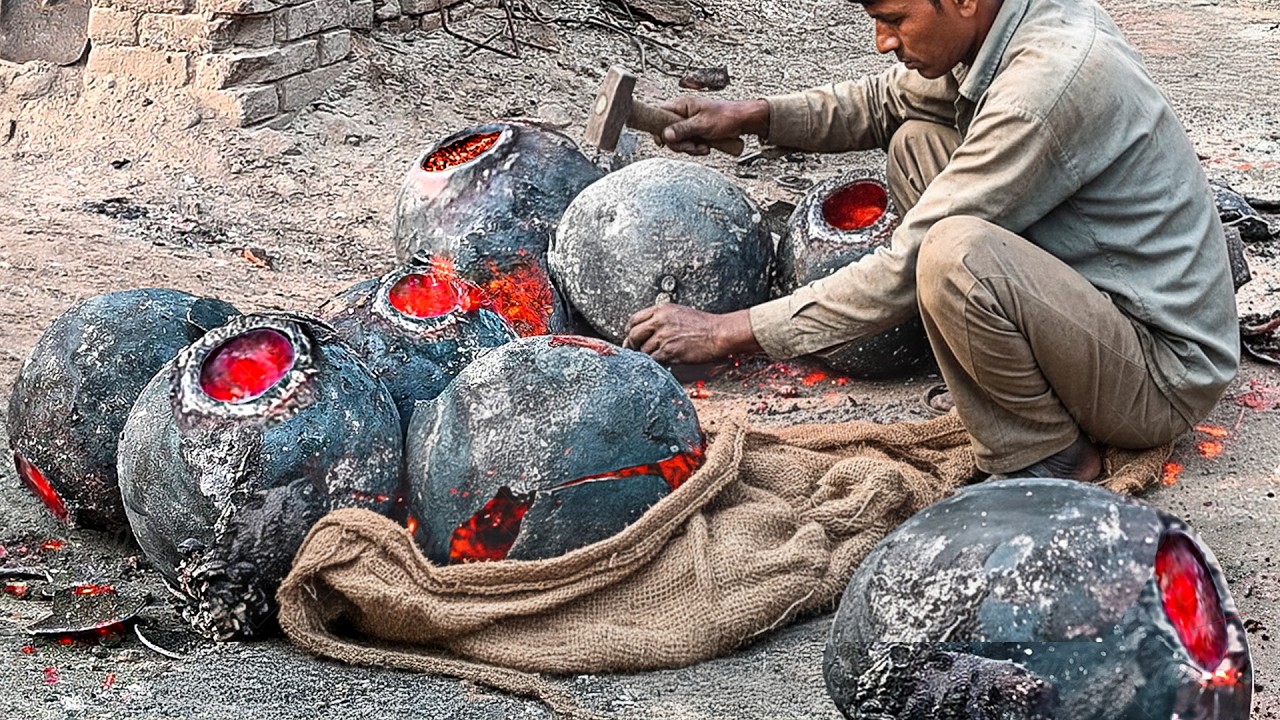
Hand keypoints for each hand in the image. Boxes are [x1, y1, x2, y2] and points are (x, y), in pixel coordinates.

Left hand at [623, 305, 761, 364]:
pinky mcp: (668, 351)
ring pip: (642, 349)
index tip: (630, 337)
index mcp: (661, 310)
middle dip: (632, 344)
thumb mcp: (679, 313)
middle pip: (634, 334)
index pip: (634, 319)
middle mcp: (659, 321)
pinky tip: (659, 362)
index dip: (630, 330)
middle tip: (634, 350)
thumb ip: (662, 320)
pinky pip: (652, 360)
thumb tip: (648, 331)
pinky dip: (653, 363)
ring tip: (652, 357)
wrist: (719, 333)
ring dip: (644, 356)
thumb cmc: (704, 325)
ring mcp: (663, 337)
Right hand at [657, 98, 769, 155]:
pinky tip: (706, 147)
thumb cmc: (727, 116)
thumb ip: (683, 129)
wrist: (743, 122)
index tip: (662, 141)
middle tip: (692, 145)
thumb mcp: (702, 124)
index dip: (659, 129)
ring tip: (703, 146)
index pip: (660, 114)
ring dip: (691, 148)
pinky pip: (689, 144)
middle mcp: (684, 114)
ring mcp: (689, 124)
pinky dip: (696, 149)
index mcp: (683, 105)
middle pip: (669, 133)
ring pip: (679, 141)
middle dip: (680, 143)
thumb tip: (665, 135)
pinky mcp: (695, 133)